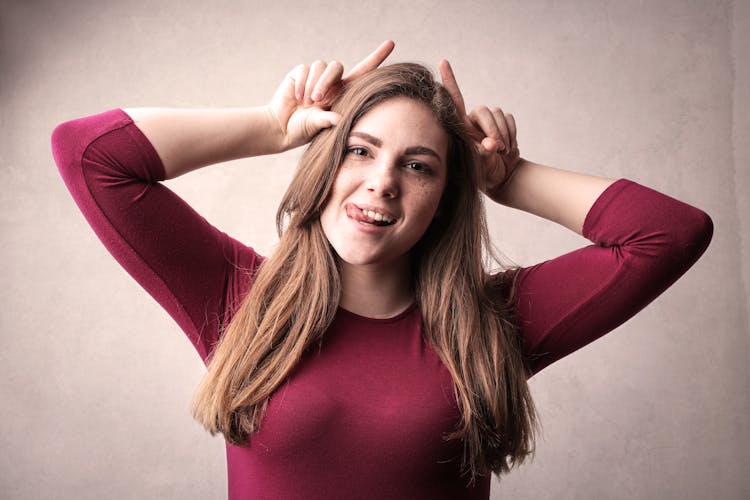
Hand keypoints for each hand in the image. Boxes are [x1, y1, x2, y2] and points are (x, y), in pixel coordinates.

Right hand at [268, 40, 395, 150]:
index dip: (376, 57)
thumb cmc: (303, 130)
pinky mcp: (300, 73)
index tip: (391, 43)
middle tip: (317, 100)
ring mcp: (315, 76)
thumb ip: (328, 120)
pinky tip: (298, 97)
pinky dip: (302, 83)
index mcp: (342, 92)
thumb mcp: (318, 126)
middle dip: (327, 82)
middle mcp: (330, 82)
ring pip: (321, 66)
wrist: (282, 128)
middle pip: (336, 67)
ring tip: (307, 101)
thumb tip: (339, 119)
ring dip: (314, 84)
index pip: (362, 71)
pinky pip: (305, 69)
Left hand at [438, 60, 520, 197]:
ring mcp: (488, 121)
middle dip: (493, 129)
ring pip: (498, 113)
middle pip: (484, 110)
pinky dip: (512, 133)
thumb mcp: (481, 165)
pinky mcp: (503, 122)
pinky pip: (510, 118)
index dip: (449, 81)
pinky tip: (509, 147)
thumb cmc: (484, 171)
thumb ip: (484, 154)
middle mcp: (473, 120)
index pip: (454, 100)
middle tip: (498, 149)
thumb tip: (491, 144)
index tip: (443, 62)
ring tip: (503, 151)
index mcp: (461, 127)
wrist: (502, 175)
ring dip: (504, 133)